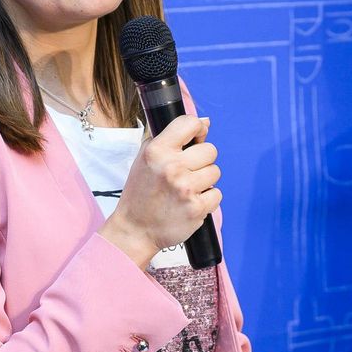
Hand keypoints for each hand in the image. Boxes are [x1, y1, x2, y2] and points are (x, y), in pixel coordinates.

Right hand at [99, 115, 220, 268]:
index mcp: (157, 151)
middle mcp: (171, 167)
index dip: (198, 129)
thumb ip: (171, 137)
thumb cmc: (141, 192)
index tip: (196, 138)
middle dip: (202, 160)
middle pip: (210, 150)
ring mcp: (185, 188)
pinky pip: (217, 194)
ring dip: (205, 180)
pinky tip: (190, 202)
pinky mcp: (196, 208)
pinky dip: (207, 199)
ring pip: (215, 172)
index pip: (189, 123)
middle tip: (186, 172)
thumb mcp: (144, 158)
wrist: (135, 229)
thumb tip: (205, 122)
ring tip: (187, 189)